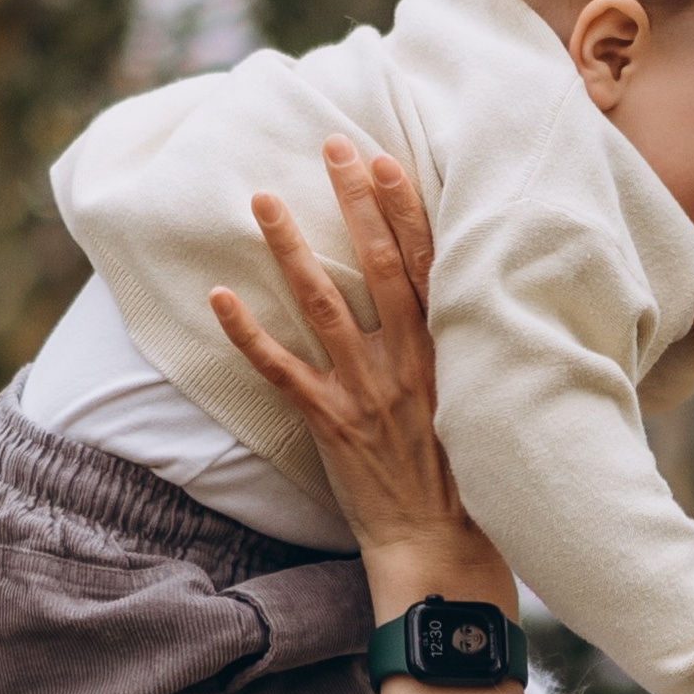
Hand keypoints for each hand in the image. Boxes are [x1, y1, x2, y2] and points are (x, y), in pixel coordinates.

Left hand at [208, 140, 512, 620]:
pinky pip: (281, 371)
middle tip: (330, 145)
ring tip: (263, 199)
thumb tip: (445, 305)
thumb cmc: (464, 481)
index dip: (404, 210)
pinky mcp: (331, 426)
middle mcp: (406, 363)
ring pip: (322, 305)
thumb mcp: (474, 405)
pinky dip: (248, 334)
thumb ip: (454, 353)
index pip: (426, 266)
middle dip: (354, 202)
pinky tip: (219, 296)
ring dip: (290, 249)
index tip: (384, 161)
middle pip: (377, 266)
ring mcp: (365, 393)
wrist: (440, 549)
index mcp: (445, 354)